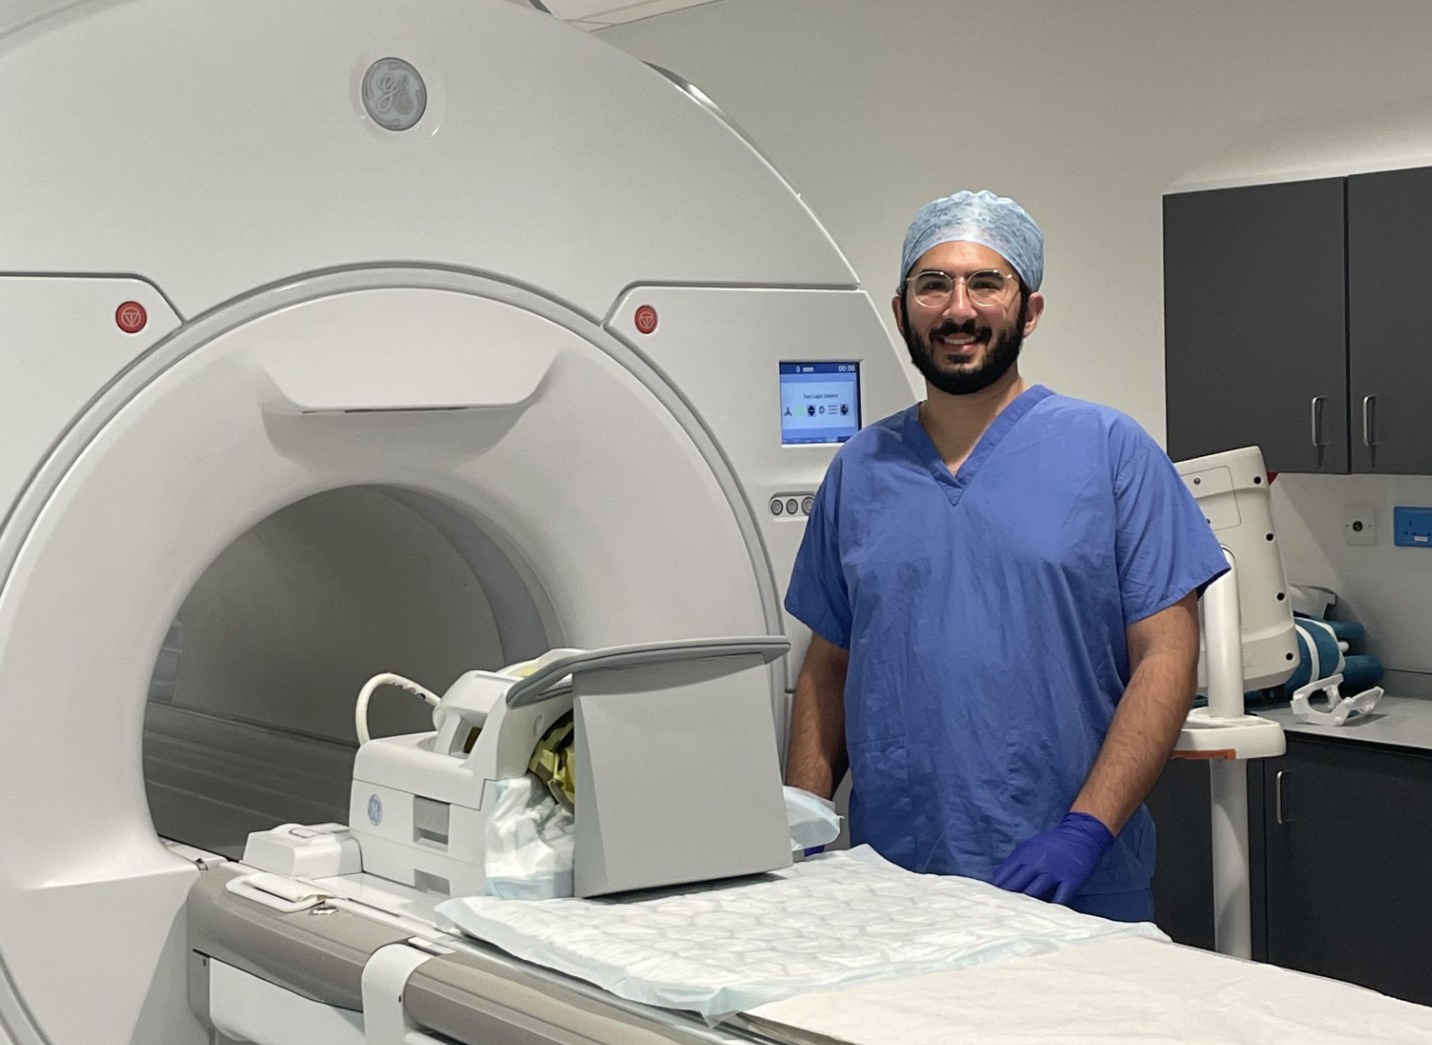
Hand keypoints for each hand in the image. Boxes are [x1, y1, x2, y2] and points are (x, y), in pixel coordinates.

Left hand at [991, 812, 1114, 905]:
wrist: (1080, 835)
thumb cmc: (1051, 844)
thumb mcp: (1029, 847)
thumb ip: (1014, 863)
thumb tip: (996, 881)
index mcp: (1023, 855)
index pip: (1003, 876)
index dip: (994, 890)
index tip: (987, 902)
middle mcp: (1036, 864)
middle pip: (1015, 885)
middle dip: (1005, 900)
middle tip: (997, 915)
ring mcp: (1054, 872)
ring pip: (1034, 892)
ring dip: (1024, 905)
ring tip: (1015, 920)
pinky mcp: (1071, 879)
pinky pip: (1060, 897)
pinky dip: (1052, 908)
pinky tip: (1045, 917)